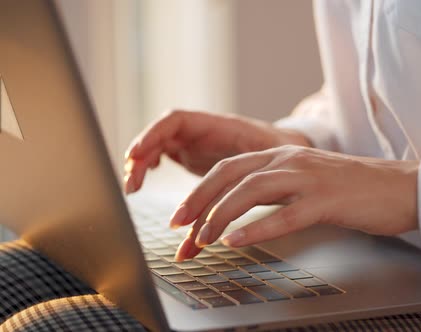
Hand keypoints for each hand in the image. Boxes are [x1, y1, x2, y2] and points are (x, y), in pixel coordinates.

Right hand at [123, 110, 309, 192]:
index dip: (153, 134)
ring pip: (158, 147)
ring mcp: (193, 142)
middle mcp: (200, 130)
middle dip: (141, 155)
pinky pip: (162, 157)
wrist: (284, 149)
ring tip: (132, 188)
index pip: (176, 120)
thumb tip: (234, 177)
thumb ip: (247, 163)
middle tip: (131, 182)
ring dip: (141, 165)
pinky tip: (142, 183)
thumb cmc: (276, 148)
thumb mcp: (266, 153)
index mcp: (216, 124)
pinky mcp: (191, 155)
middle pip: (160, 135)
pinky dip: (149, 168)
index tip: (137, 153)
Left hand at [173, 145, 419, 260]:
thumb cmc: (352, 189)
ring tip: (201, 240)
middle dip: (197, 202)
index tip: (181, 219)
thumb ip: (274, 189)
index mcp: (282, 154)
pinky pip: (285, 215)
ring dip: (220, 216)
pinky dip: (256, 228)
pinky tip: (236, 241)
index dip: (199, 192)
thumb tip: (238, 211)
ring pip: (251, 191)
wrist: (400, 186)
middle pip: (230, 174)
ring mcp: (308, 178)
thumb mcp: (305, 180)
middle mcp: (289, 160)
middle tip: (177, 228)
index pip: (228, 169)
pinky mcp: (327, 200)